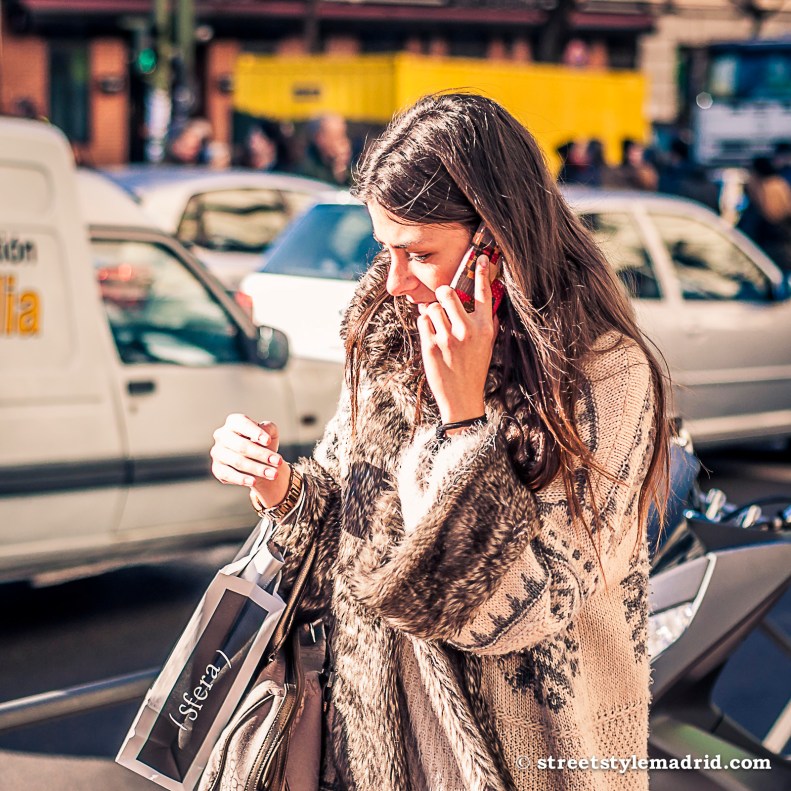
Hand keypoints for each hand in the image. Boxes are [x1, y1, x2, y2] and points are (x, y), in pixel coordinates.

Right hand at [210, 415, 290, 507]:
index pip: (242, 424)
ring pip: (238, 461)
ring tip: (273, 474)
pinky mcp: (217, 469)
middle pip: (241, 446)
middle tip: (278, 461)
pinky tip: (254, 482)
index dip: (255, 432)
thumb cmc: (263, 444)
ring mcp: (218, 453)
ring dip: (257, 469)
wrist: (258, 463)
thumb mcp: (270, 434)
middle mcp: (222, 435)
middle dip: (262, 454)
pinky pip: (228, 474)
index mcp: (233, 422)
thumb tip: (264, 431)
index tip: (268, 441)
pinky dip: (242, 479)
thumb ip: (269, 428)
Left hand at [416, 254, 499, 422]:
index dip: (481, 273)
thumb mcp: (487, 346)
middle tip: (442, 299)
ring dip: (432, 312)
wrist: (462, 398)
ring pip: (431, 307)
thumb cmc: (474, 370)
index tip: (480, 258)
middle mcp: (467, 331)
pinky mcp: (431, 346)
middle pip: (447, 293)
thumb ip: (487, 324)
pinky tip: (432, 334)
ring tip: (438, 323)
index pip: (483, 294)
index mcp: (484, 328)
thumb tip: (487, 303)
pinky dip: (425, 324)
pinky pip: (422, 321)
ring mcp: (447, 338)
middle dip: (442, 293)